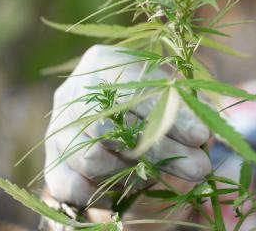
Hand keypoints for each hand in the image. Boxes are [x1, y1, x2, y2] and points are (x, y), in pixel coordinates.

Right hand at [44, 45, 211, 208]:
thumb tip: (204, 132)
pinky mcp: (51, 165)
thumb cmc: (149, 96)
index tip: (201, 136)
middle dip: (163, 151)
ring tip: (166, 173)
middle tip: (200, 167)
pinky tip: (136, 187)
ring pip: (94, 160)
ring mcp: (57, 130)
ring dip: (136, 172)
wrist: (112, 116)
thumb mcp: (169, 88)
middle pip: (114, 128)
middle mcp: (72, 93)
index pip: (135, 91)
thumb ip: (185, 104)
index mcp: (102, 63)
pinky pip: (75, 188)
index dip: (170, 116)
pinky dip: (109, 193)